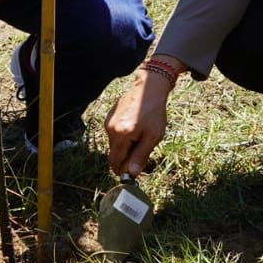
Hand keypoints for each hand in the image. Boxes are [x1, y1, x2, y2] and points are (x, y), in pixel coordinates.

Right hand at [104, 57, 178, 175]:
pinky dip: (123, 136)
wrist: (148, 88)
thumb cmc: (154, 112)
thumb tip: (132, 173)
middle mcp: (110, 129)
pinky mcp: (109, 116)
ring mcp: (108, 122)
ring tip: (141, 135)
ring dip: (125, 146)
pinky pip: (114, 134)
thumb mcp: (153, 136)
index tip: (133, 172)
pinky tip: (135, 127)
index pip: (114, 162)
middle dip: (126, 157)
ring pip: (114, 144)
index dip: (122, 170)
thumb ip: (141, 155)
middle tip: (142, 150)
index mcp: (121, 135)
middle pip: (114, 154)